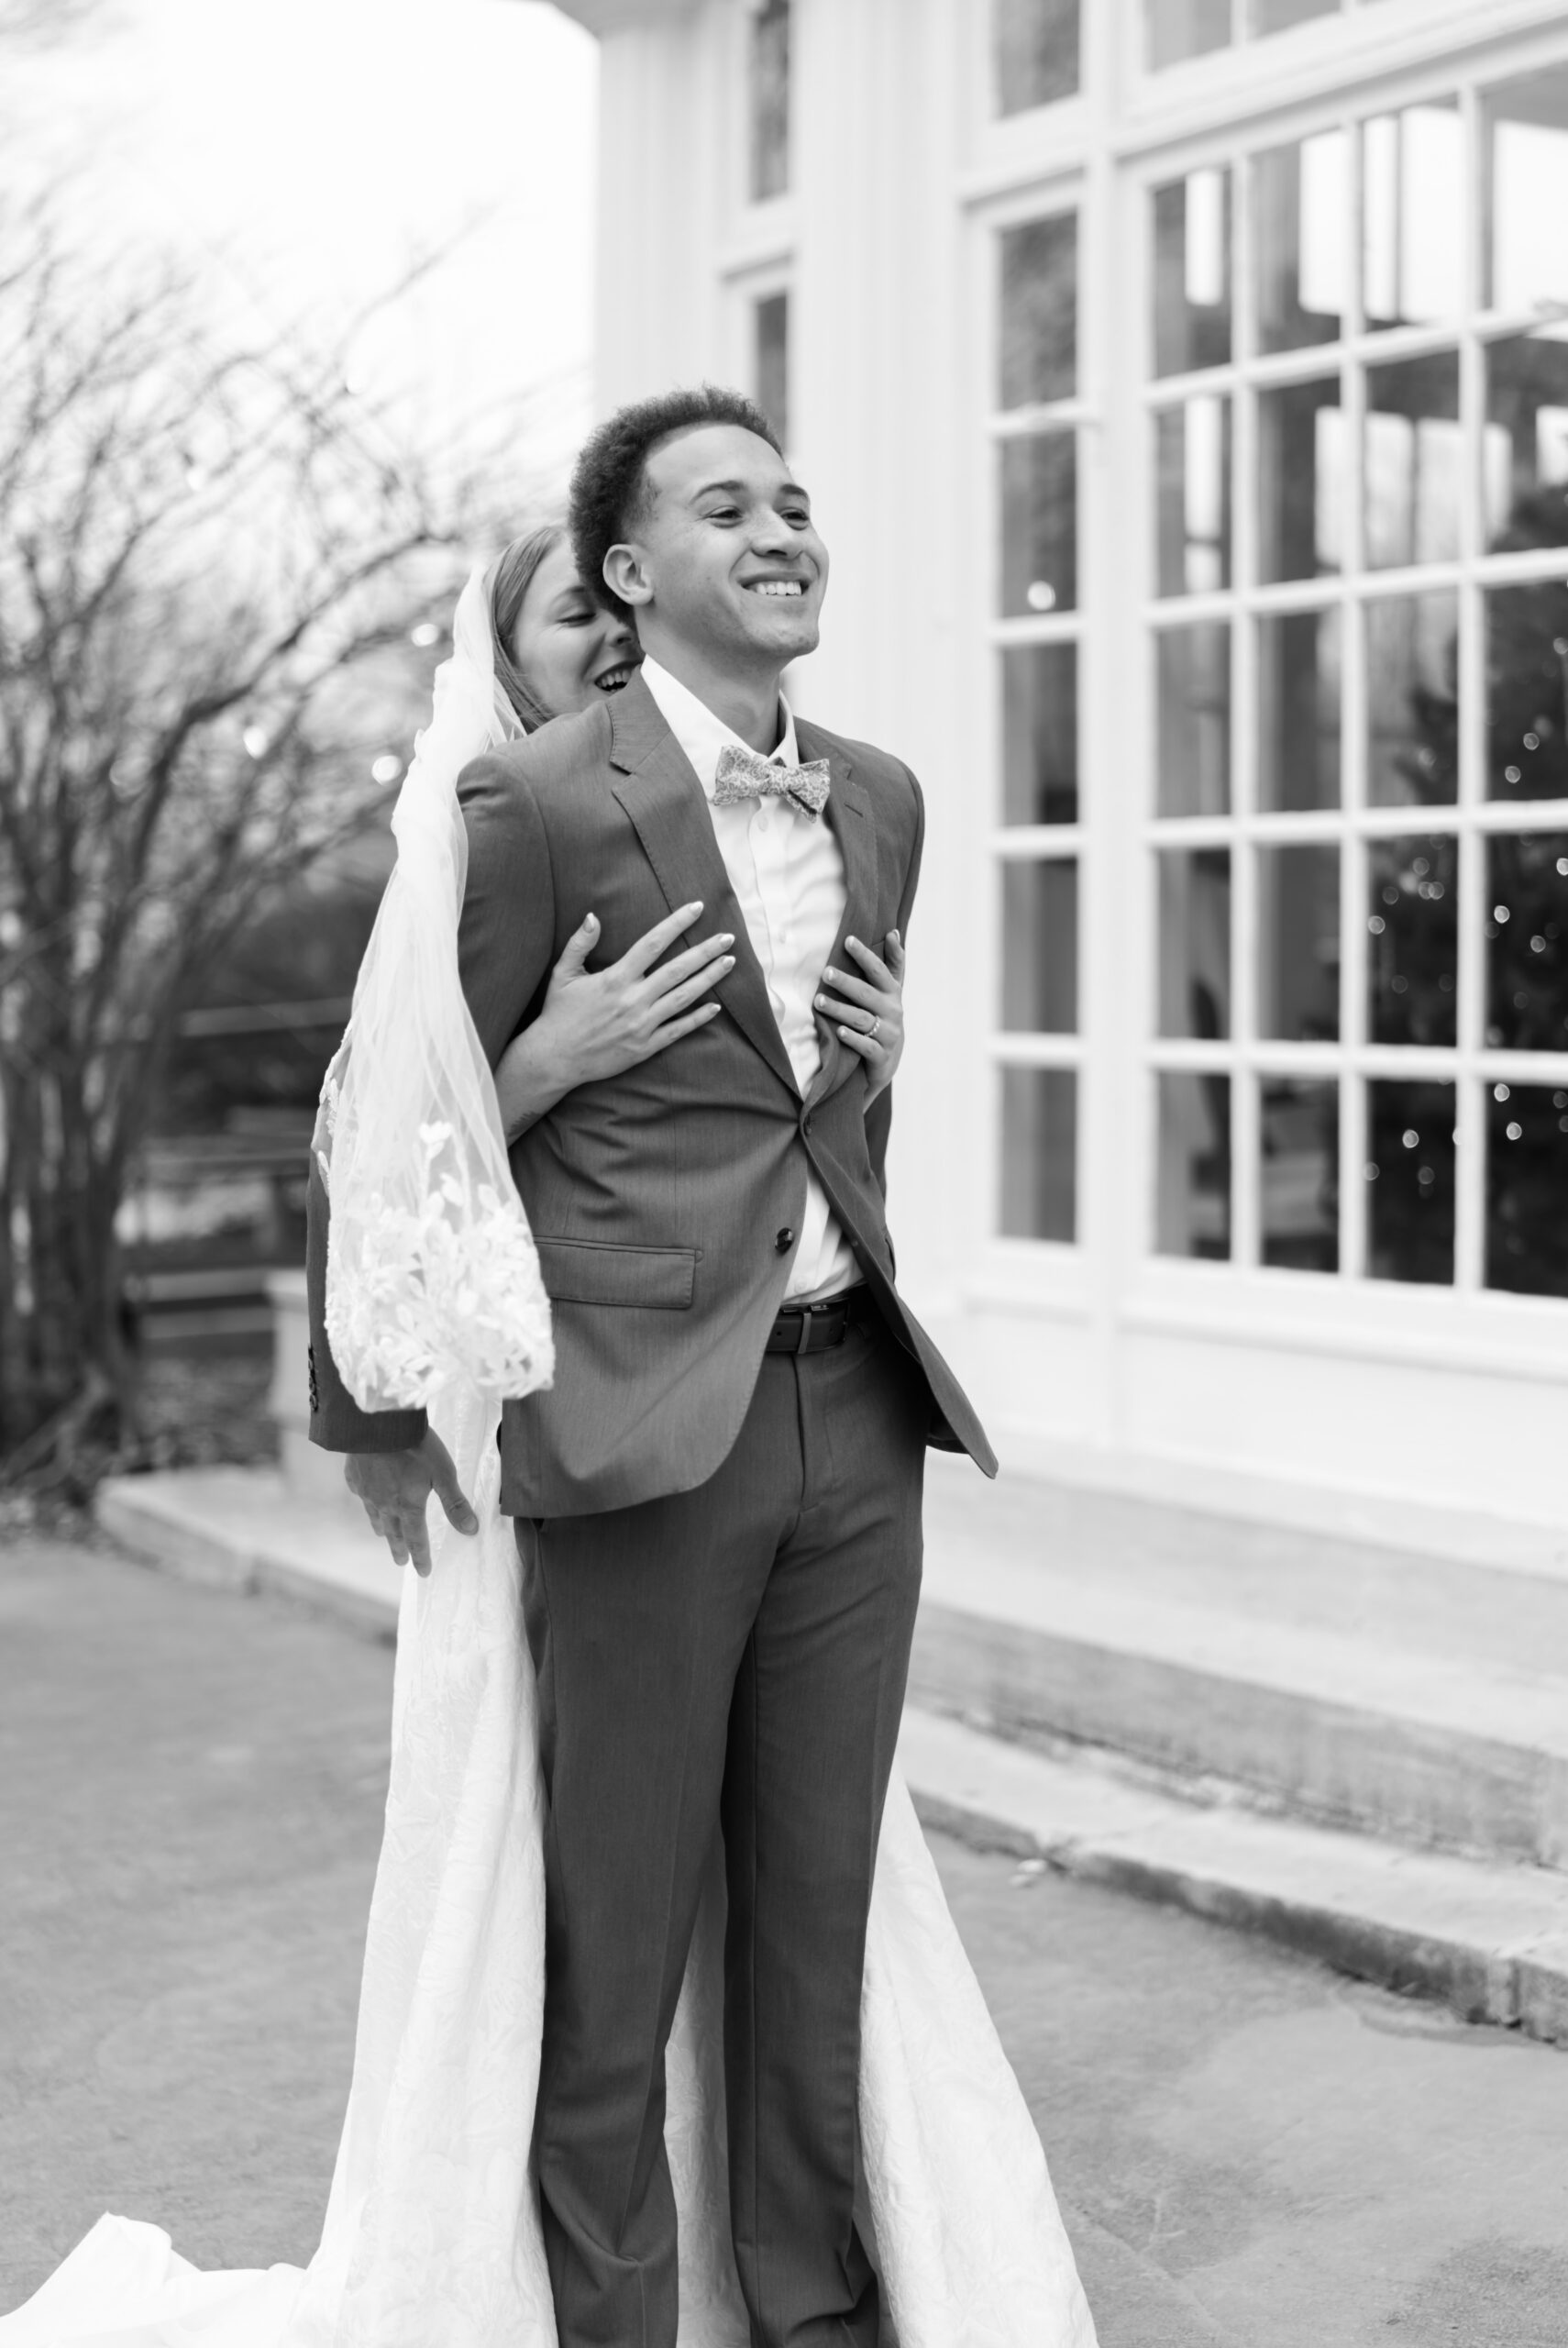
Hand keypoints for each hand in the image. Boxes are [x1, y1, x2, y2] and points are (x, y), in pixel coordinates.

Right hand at [344, 1428, 477, 1576]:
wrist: (378, 1424)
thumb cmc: (416, 1447)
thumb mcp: (444, 1473)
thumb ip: (455, 1503)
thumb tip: (471, 1530)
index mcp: (408, 1506)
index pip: (416, 1539)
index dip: (421, 1557)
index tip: (423, 1572)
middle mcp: (385, 1504)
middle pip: (393, 1533)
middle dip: (399, 1548)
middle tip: (401, 1561)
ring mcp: (367, 1490)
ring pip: (374, 1515)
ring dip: (381, 1527)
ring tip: (383, 1535)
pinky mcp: (355, 1475)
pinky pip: (360, 1493)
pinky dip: (366, 1498)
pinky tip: (366, 1496)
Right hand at [495, 902, 734, 1136]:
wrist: (554, 1059)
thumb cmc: (558, 1014)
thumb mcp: (562, 974)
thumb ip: (579, 943)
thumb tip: (593, 915)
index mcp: (615, 978)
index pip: (652, 943)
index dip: (677, 923)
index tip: (697, 908)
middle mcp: (632, 999)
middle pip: (678, 970)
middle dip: (705, 952)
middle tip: (729, 938)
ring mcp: (641, 1024)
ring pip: (683, 997)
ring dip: (709, 979)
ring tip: (729, 963)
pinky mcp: (644, 1047)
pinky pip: (677, 1030)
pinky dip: (698, 1018)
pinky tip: (716, 1007)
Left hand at [815, 931, 905, 1103]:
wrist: (888, 1060)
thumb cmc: (884, 1017)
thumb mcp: (891, 991)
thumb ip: (893, 963)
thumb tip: (893, 931)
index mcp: (892, 992)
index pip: (879, 970)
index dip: (865, 955)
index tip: (848, 940)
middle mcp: (892, 1011)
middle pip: (867, 994)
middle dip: (846, 982)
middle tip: (825, 973)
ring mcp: (888, 1034)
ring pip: (861, 1020)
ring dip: (840, 1010)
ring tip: (819, 1002)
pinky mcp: (881, 1056)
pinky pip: (867, 1047)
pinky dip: (853, 1039)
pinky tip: (838, 1032)